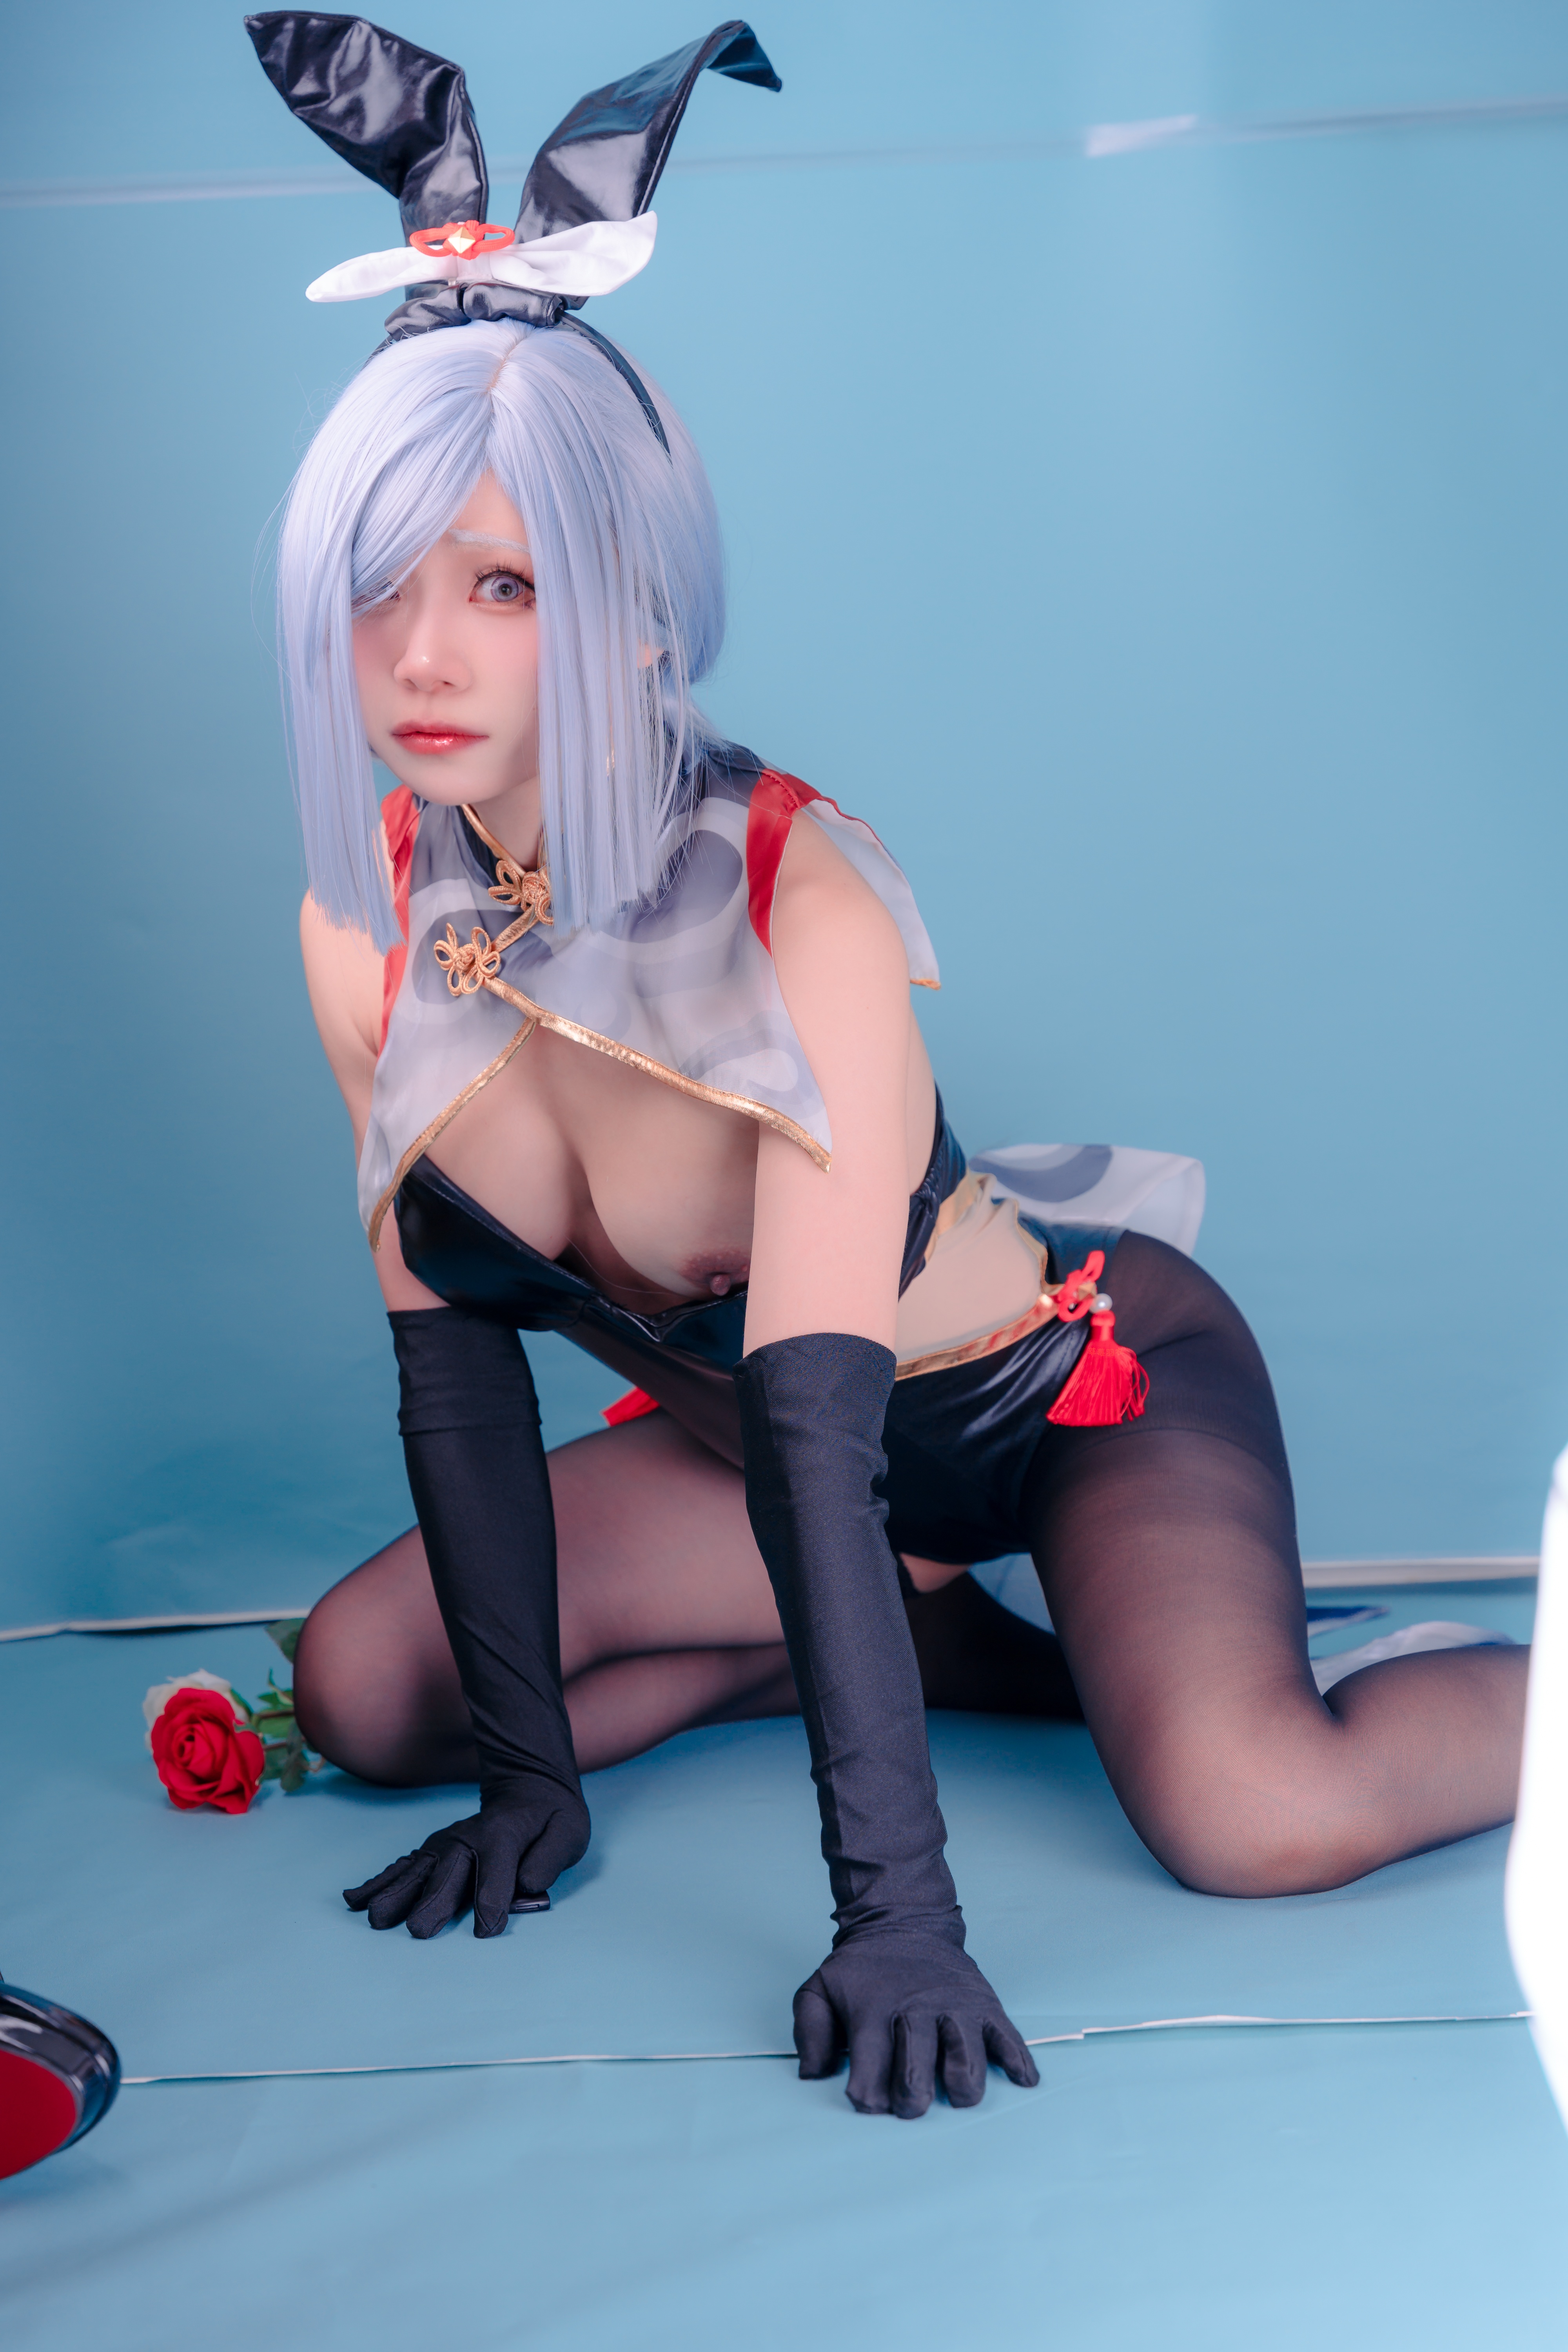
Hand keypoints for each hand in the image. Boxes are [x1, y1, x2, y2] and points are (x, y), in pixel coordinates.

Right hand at [343, 1776, 589, 1938]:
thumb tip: (528, 1885)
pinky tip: (354, 1900)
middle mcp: (469, 1839)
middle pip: (450, 1875)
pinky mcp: (432, 1850)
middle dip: (434, 1902)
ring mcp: (446, 1844)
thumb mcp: (569, 1832)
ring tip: (376, 1920)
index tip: (486, 1931)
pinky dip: (378, 1882)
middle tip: (418, 1931)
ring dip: (397, 1894)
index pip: (498, 1873)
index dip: (493, 1902)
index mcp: (505, 1836)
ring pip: (419, 1871)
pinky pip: (403, 1866)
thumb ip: (549, 1858)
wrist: (528, 1788)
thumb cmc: (551, 1819)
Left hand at [793, 1930, 1038, 2117]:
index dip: (868, 2097)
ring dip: (962, 2087)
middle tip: (909, 2104)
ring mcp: (956, 2008)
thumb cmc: (861, 1969)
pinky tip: (1020, 2081)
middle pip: (917, 2072)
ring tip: (955, 2093)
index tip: (867, 2102)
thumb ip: (810, 2032)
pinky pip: (1009, 2039)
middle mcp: (917, 2011)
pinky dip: (1018, 2064)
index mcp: (874, 2013)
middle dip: (912, 2099)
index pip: (869, 2070)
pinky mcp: (985, 2004)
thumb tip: (813, 2077)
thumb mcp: (819, 1989)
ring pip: (966, 2060)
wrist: (902, 1920)